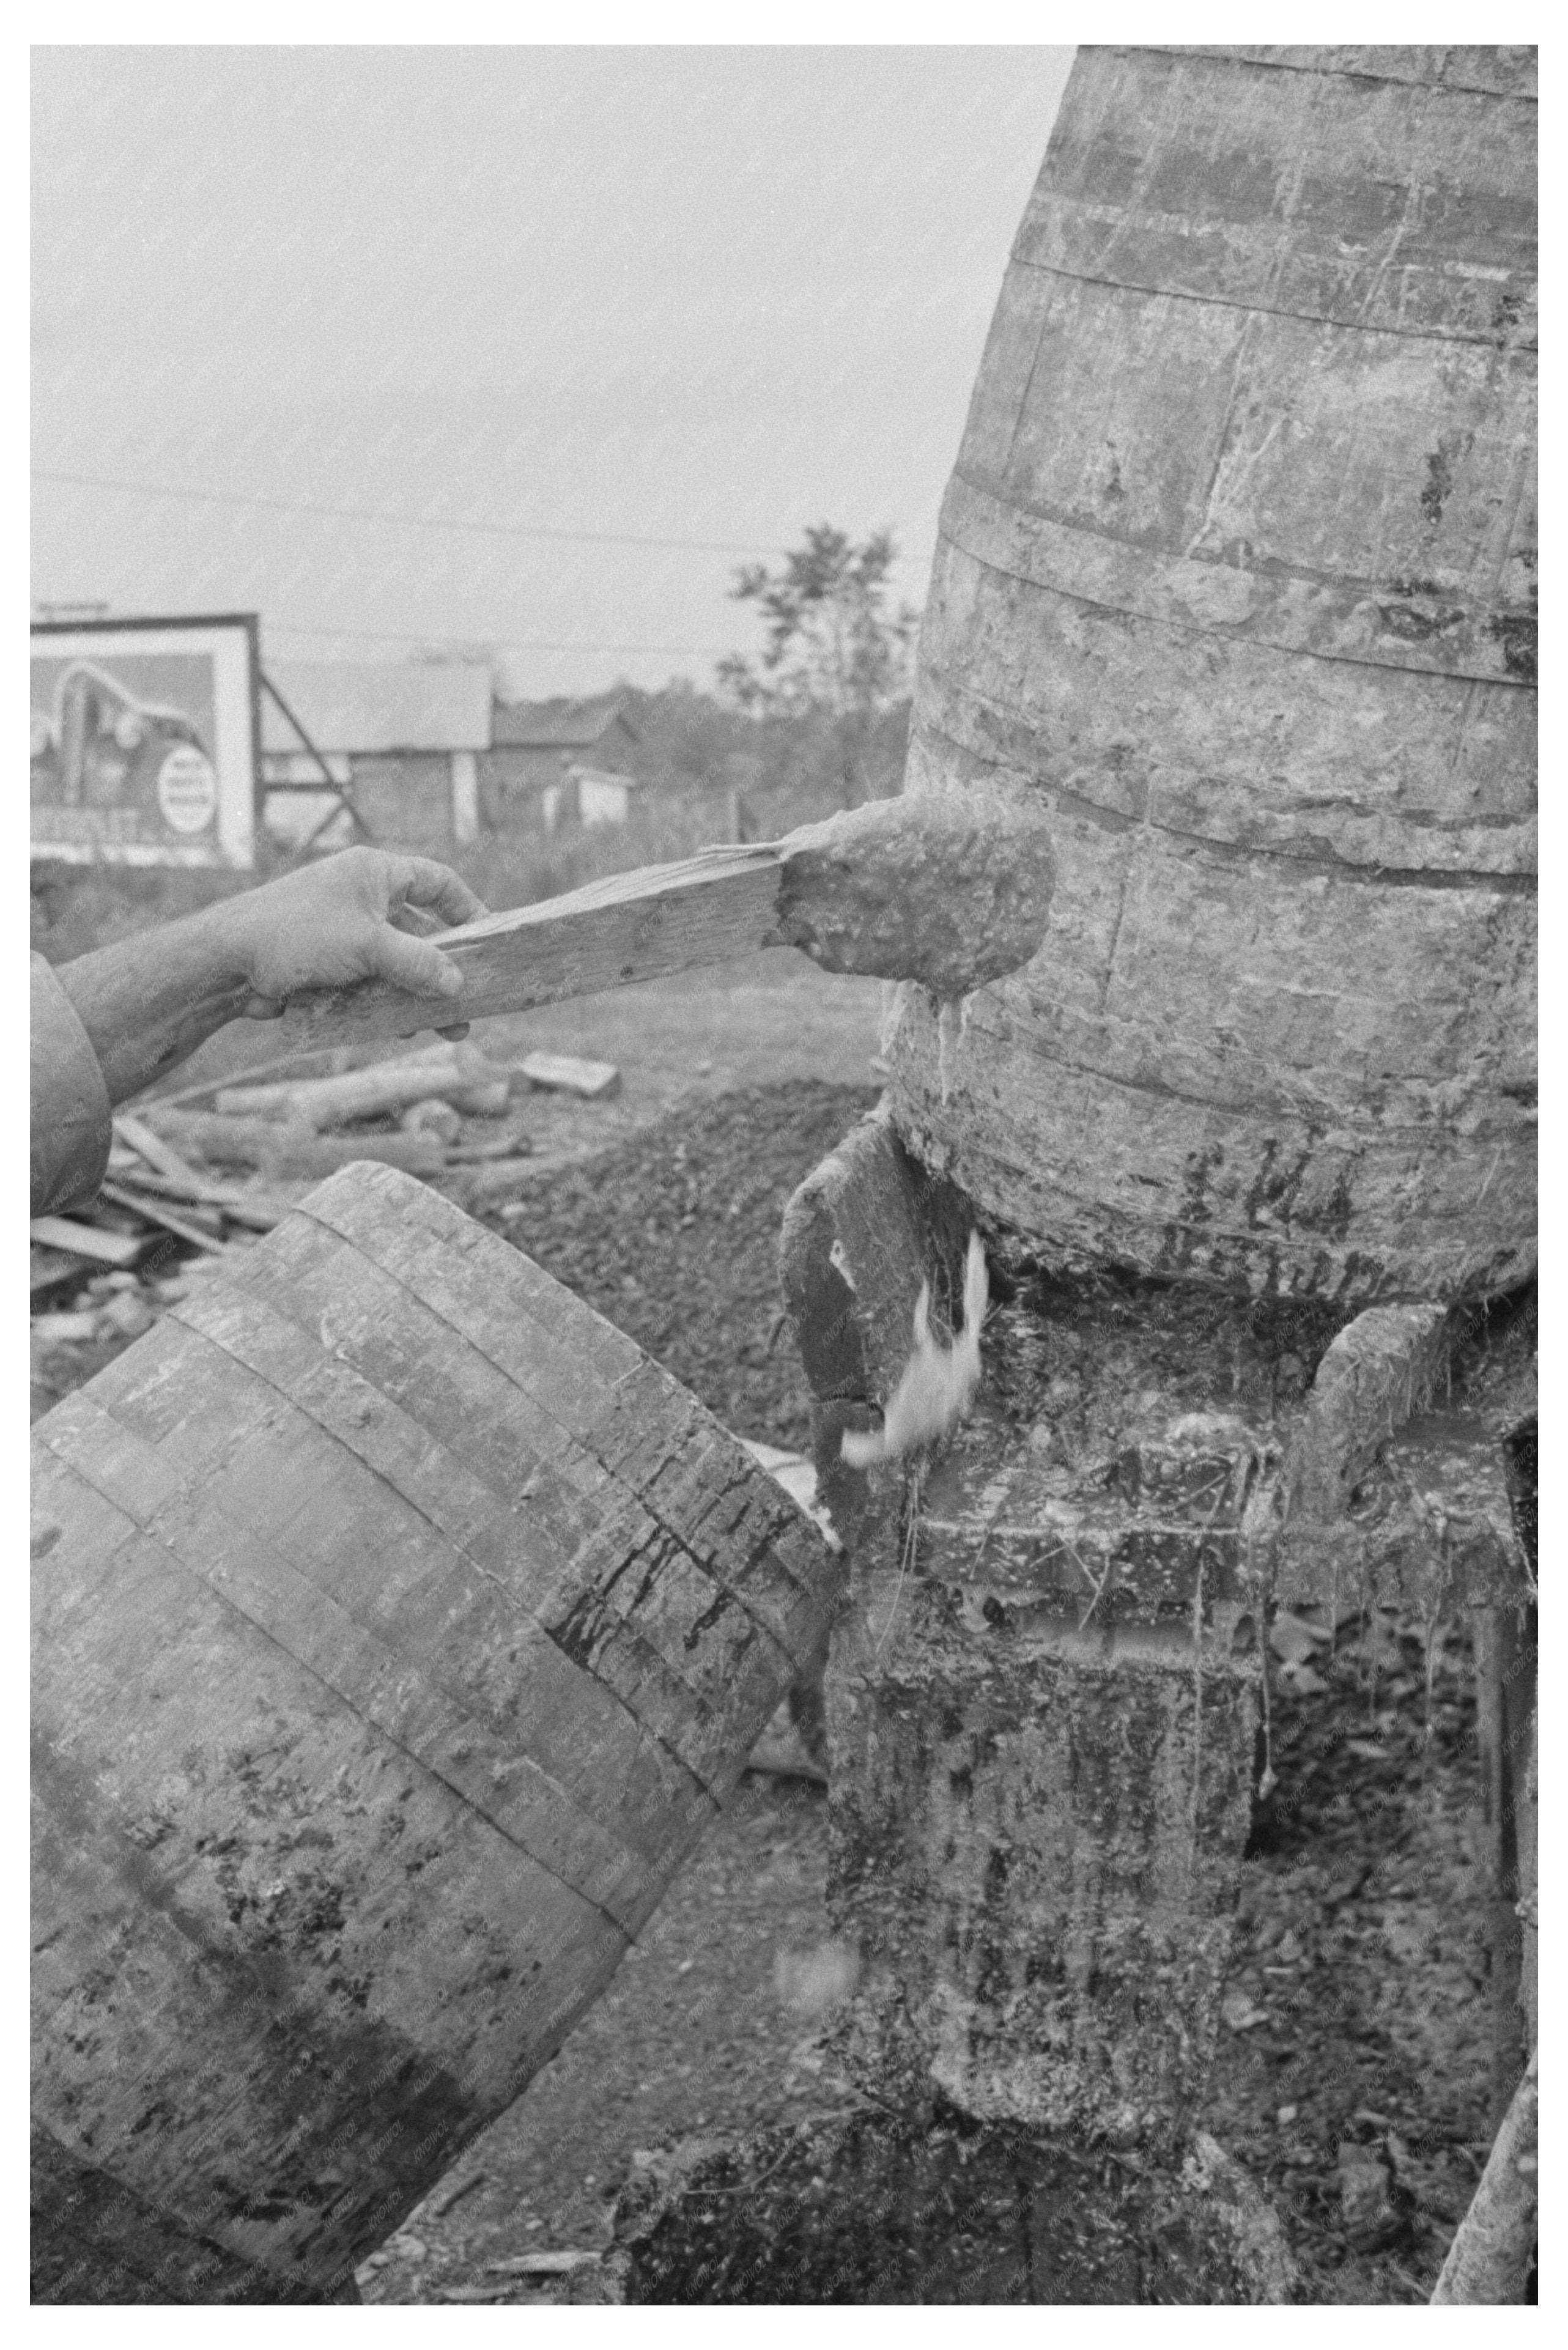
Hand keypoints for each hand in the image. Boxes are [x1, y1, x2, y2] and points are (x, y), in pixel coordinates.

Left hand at [225, 849, 487, 1032]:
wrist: (226, 964)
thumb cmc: (293, 933)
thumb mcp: (366, 945)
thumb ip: (416, 963)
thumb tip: (459, 984)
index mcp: (373, 874)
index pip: (436, 881)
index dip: (467, 907)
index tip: (490, 939)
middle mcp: (362, 899)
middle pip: (421, 931)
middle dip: (446, 968)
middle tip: (471, 1001)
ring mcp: (346, 934)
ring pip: (398, 965)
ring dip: (421, 994)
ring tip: (445, 1028)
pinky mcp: (331, 967)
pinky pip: (373, 985)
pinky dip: (390, 1004)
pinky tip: (402, 1028)